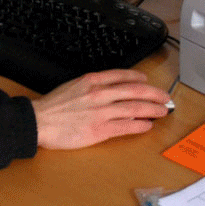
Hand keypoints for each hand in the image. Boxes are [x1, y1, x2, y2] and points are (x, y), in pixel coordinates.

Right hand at [32, 69, 171, 149]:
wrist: (39, 121)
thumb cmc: (53, 106)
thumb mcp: (73, 86)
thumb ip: (93, 86)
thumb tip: (112, 90)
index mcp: (92, 80)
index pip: (122, 75)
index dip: (138, 77)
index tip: (146, 79)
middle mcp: (99, 94)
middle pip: (134, 91)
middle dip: (153, 93)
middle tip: (164, 96)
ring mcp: (101, 112)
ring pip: (134, 108)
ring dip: (152, 109)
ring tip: (162, 111)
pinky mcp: (100, 130)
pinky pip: (126, 127)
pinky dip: (139, 126)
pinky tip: (147, 126)